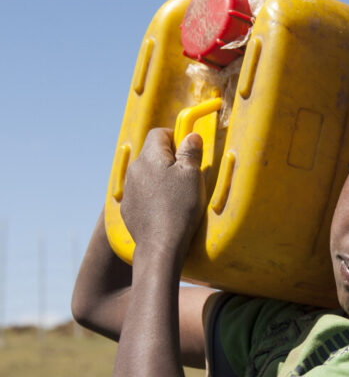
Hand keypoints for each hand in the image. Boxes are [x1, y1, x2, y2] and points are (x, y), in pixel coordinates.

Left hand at [120, 128, 205, 263]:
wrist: (161, 243)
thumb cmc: (180, 207)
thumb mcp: (193, 176)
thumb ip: (191, 152)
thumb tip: (191, 136)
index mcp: (150, 157)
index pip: (159, 133)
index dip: (175, 137)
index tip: (188, 150)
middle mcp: (134, 169)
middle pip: (151, 153)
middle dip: (169, 159)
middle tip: (187, 175)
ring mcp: (129, 189)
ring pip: (146, 173)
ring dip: (160, 177)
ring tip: (177, 194)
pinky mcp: (128, 207)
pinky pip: (141, 192)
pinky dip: (152, 195)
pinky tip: (165, 208)